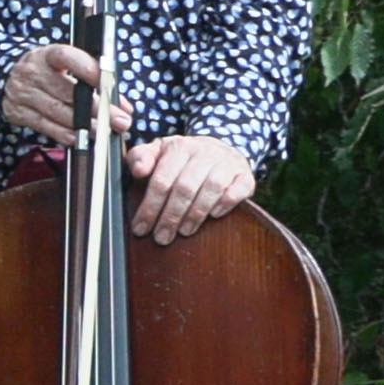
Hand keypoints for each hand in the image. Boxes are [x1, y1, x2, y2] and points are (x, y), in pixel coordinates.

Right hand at [2, 42, 134, 146]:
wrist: (9, 78)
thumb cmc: (48, 71)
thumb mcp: (67, 66)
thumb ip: (95, 81)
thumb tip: (123, 107)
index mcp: (46, 55)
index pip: (66, 57)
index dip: (88, 70)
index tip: (108, 85)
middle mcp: (31, 72)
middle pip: (67, 92)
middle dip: (97, 109)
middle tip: (120, 121)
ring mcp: (22, 93)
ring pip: (58, 112)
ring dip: (85, 126)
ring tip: (104, 132)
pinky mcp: (17, 112)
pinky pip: (45, 126)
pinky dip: (65, 134)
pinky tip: (80, 137)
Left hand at [124, 133, 254, 240]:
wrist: (219, 148)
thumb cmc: (181, 157)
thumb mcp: (157, 152)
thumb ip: (140, 158)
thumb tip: (138, 170)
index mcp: (178, 147)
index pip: (161, 180)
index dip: (150, 207)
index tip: (140, 228)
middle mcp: (204, 152)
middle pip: (185, 187)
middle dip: (170, 216)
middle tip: (161, 237)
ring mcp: (227, 162)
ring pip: (211, 188)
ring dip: (196, 214)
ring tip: (183, 232)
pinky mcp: (245, 175)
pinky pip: (238, 189)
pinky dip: (226, 203)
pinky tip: (214, 215)